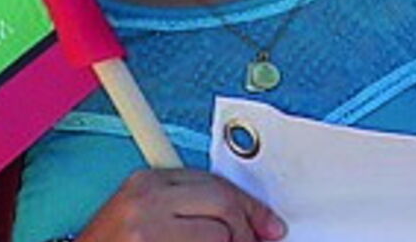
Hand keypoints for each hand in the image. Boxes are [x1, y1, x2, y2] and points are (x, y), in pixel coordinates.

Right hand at [77, 169, 285, 241]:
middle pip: (224, 209)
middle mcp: (146, 202)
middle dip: (245, 234)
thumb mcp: (147, 212)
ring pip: (218, 239)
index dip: (253, 209)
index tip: (270, 227)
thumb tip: (255, 223)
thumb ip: (193, 204)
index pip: (219, 187)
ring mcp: (145, 232)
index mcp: (149, 181)